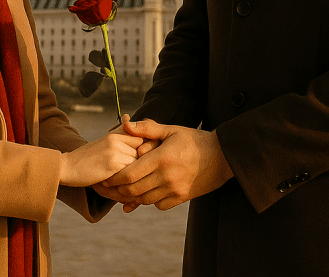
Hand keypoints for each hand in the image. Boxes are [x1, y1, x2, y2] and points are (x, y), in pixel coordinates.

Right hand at [59, 125, 143, 186]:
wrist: (67, 167)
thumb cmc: (86, 159)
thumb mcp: (103, 143)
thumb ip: (119, 135)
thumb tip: (128, 118)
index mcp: (115, 134)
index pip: (142, 138)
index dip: (146, 150)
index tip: (143, 161)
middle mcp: (116, 139)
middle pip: (143, 151)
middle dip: (144, 163)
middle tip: (141, 174)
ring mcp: (115, 151)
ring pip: (139, 163)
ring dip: (137, 173)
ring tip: (132, 181)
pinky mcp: (113, 164)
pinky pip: (131, 172)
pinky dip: (130, 180)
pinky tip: (123, 184)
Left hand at [94, 119, 231, 210]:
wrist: (223, 156)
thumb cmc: (195, 140)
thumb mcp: (172, 130)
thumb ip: (148, 128)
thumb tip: (126, 124)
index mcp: (162, 159)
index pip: (130, 174)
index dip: (114, 178)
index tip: (105, 176)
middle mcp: (167, 177)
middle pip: (133, 190)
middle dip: (117, 190)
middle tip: (106, 187)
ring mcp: (175, 189)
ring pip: (144, 199)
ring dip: (131, 197)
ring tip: (120, 192)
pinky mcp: (182, 197)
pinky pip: (159, 205)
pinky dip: (149, 201)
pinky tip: (144, 193)